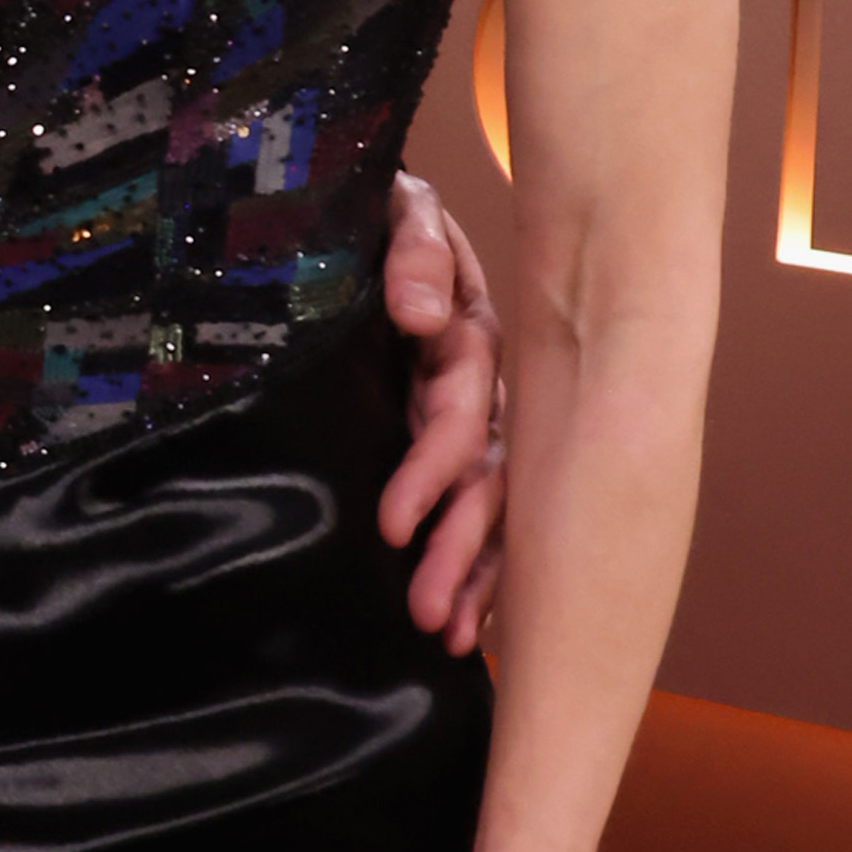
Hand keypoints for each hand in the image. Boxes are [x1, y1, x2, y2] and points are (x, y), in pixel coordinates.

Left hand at [376, 169, 504, 650]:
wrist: (364, 212)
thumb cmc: (381, 217)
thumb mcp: (399, 213)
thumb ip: (415, 251)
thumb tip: (419, 316)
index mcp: (464, 338)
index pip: (456, 414)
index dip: (430, 470)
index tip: (392, 525)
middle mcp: (476, 387)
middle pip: (483, 478)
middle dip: (461, 550)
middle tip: (428, 614)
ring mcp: (467, 418)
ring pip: (487, 505)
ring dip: (474, 574)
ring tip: (447, 639)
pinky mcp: (445, 444)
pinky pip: (479, 514)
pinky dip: (480, 571)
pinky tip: (470, 629)